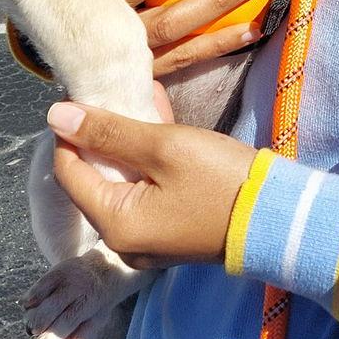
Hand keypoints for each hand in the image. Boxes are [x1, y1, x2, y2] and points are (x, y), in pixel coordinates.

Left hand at [47, 102, 254, 267]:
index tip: (85, 97)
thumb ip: (110, 131)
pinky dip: (147, 165)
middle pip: (94, 180)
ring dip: (129, 146)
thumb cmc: (221, 181)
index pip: (68, 172)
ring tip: (145, 104)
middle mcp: (123, 242)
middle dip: (105, 136)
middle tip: (121, 96)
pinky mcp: (170, 235)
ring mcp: (148, 243)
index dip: (71, 132)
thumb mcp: (165, 147)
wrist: (280, 218)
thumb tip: (57, 116)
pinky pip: (144, 196)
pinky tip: (162, 130)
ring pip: (121, 185)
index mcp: (114, 224)